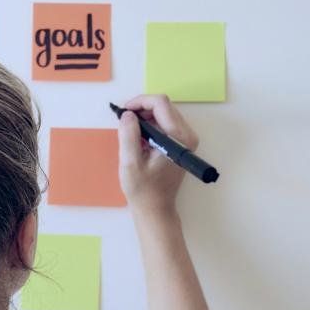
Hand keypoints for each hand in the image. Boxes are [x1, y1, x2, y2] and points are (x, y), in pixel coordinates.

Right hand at [117, 94, 199, 216]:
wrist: (155, 207)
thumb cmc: (143, 189)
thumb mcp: (130, 162)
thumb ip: (128, 135)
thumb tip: (127, 114)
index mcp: (177, 138)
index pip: (160, 103)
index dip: (139, 102)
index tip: (123, 112)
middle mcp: (186, 135)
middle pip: (163, 106)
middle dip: (141, 109)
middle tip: (123, 122)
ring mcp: (185, 139)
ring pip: (163, 113)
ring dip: (144, 117)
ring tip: (130, 133)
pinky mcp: (180, 143)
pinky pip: (164, 123)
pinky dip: (149, 126)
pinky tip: (139, 139)